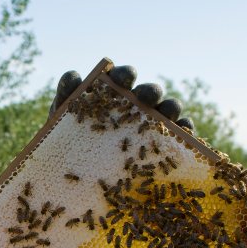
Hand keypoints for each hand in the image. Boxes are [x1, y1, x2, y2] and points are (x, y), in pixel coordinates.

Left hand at [48, 66, 194, 131]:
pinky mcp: (162, 145)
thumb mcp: (62, 120)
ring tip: (166, 114)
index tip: (122, 79)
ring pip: (168, 110)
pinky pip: (179, 135)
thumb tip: (74, 75)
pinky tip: (183, 132)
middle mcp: (136, 106)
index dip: (125, 75)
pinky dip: (184, 131)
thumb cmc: (67, 141)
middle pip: (149, 92)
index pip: (123, 77)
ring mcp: (151, 125)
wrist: (72, 172)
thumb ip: (66, 96)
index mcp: (114, 93)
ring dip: (170, 108)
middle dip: (149, 92)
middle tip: (144, 98)